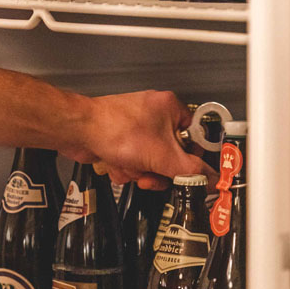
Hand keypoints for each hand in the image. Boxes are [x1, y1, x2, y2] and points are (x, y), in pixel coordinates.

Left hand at [64, 90, 217, 190]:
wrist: (77, 131)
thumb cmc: (114, 130)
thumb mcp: (162, 156)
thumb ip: (190, 171)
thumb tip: (212, 179)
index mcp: (171, 108)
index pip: (194, 139)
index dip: (190, 160)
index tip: (187, 174)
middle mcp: (154, 115)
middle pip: (171, 156)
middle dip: (157, 171)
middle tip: (150, 174)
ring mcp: (136, 128)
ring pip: (150, 163)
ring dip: (138, 171)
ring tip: (128, 165)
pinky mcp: (120, 140)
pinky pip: (133, 162)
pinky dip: (125, 168)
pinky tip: (115, 163)